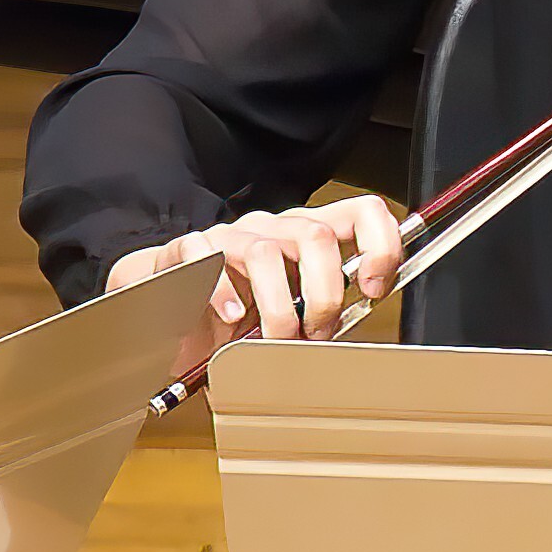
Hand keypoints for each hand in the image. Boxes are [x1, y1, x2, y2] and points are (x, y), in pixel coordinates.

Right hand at [148, 193, 402, 391]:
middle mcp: (274, 228)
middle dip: (325, 294)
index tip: (374, 289)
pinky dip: (224, 293)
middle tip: (318, 332)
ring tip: (276, 339)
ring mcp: (233, 236)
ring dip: (280, 308)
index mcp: (308, 234)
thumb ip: (325, 313)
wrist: (172, 304)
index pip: (362, 212)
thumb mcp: (293, 312)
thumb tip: (358, 332)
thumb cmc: (238, 311)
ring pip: (267, 254)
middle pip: (317, 236)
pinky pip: (209, 260)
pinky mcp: (192, 250)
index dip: (379, 246)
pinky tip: (231, 318)